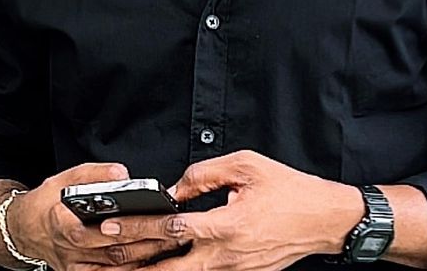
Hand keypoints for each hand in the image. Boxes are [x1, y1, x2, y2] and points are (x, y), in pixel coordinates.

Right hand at [7, 163, 181, 270]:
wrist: (23, 229)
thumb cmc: (47, 202)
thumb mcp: (66, 177)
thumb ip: (95, 174)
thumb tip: (123, 175)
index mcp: (64, 223)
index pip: (100, 228)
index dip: (129, 225)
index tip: (156, 214)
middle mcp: (70, 250)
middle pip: (116, 248)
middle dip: (150, 239)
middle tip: (177, 227)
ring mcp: (76, 267)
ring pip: (117, 266)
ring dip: (147, 256)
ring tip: (173, 242)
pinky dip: (132, 270)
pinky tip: (152, 261)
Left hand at [96, 150, 363, 270]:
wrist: (323, 220)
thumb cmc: (289, 189)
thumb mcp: (248, 166)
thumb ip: (206, 173)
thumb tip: (175, 187)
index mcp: (228, 225)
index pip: (173, 230)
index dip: (141, 228)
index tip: (113, 225)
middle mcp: (226, 256)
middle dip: (132, 267)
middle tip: (103, 261)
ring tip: (120, 270)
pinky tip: (159, 268)